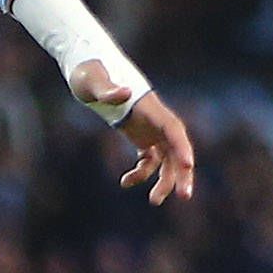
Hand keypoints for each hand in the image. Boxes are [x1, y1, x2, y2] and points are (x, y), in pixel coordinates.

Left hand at [88, 74, 195, 201]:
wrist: (85, 69)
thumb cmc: (89, 72)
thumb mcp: (93, 80)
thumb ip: (108, 89)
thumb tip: (125, 93)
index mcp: (148, 107)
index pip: (172, 129)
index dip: (182, 147)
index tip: (188, 165)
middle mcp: (154, 119)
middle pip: (176, 148)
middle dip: (182, 173)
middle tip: (185, 197)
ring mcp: (149, 128)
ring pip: (166, 159)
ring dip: (164, 181)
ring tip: (154, 202)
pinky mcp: (140, 135)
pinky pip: (148, 160)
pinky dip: (140, 174)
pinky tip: (125, 183)